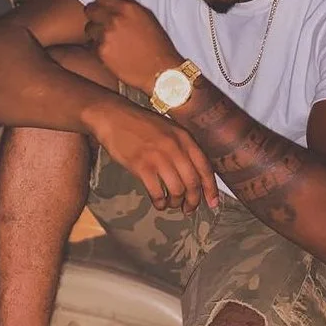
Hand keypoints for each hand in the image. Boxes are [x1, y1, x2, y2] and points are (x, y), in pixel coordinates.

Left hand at [84, 0, 181, 93]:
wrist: (160, 71)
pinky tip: (111, 51)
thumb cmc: (157, 45)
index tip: (103, 6)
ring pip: (88, 27)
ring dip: (95, 32)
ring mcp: (106, 35)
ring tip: (107, 39)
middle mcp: (115, 19)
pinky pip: (92, 44)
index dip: (101, 1)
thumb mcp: (147, 17)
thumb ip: (128, 7)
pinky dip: (98, 47)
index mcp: (128, 8)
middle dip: (95, 15)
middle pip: (90, 9)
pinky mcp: (101, 51)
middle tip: (101, 22)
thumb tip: (112, 1)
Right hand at [89, 98, 219, 213]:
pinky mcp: (142, 166)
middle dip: (193, 201)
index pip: (205, 168)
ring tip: (172, 204)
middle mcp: (175, 147)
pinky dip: (160, 202)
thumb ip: (183, 147)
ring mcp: (158, 157)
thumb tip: (193, 173)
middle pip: (193, 182)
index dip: (211, 189)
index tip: (212, 203)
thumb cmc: (140, 124)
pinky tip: (158, 203)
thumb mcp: (169, 129)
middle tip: (189, 209)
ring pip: (177, 190)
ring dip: (176, 202)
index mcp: (184, 138)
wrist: (113, 117)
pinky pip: (157, 192)